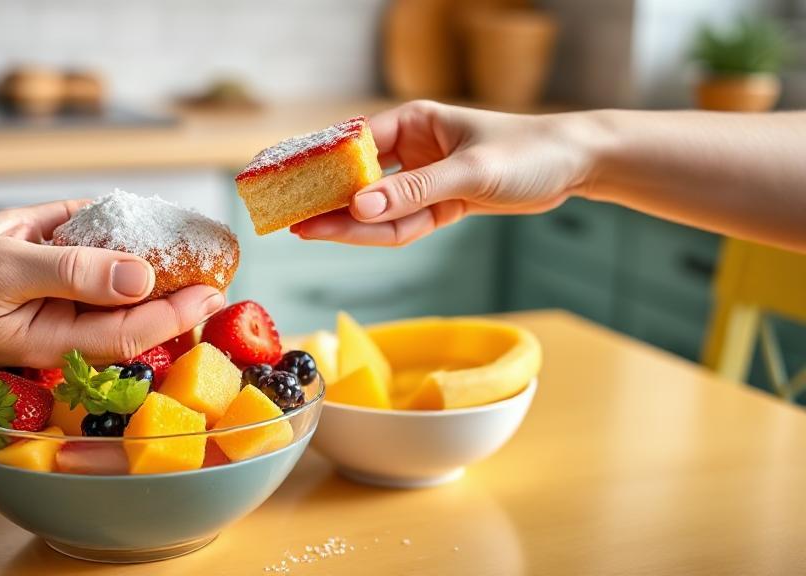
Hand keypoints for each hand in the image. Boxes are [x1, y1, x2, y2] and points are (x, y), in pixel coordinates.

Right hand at [0, 200, 225, 371]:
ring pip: (115, 293)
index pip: (135, 332)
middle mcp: (65, 327)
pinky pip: (86, 267)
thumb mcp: (2, 270)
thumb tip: (142, 275)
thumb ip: (72, 271)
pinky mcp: (41, 285)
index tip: (217, 288)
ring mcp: (53, 307)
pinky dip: (110, 246)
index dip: (180, 313)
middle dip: (178, 295)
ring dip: (151, 272)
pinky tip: (135, 232)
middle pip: (135, 316)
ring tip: (191, 247)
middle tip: (219, 266)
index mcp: (58, 337)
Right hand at [293, 100, 605, 245]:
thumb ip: (415, 191)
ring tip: (308, 232)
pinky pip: (403, 221)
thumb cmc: (528, 152)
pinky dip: (382, 232)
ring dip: (349, 221)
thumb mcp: (470, 171)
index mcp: (414, 122)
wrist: (573, 165)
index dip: (322, 167)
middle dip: (328, 199)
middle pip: (360, 178)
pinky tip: (351, 236)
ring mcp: (425, 177)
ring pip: (379, 204)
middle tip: (292, 219)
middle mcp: (413, 147)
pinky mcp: (440, 202)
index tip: (293, 184)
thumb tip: (361, 206)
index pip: (356, 145)